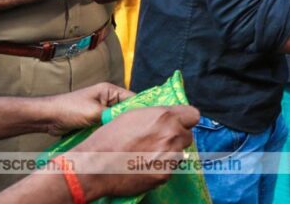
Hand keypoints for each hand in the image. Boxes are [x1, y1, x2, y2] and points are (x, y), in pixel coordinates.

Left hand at [43, 83, 133, 135]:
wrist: (47, 117)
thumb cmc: (70, 109)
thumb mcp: (95, 112)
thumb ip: (113, 115)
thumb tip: (129, 122)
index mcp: (110, 91)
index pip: (132, 99)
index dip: (140, 109)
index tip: (148, 122)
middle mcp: (107, 99)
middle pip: (125, 111)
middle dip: (129, 121)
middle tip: (139, 134)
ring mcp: (100, 110)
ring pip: (116, 120)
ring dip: (118, 128)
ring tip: (129, 139)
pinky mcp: (94, 120)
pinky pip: (107, 126)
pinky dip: (109, 132)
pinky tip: (116, 141)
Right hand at [69, 105, 199, 200]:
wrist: (95, 166)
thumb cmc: (110, 138)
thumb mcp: (133, 116)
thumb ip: (157, 115)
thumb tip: (169, 117)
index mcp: (165, 117)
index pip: (193, 115)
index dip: (185, 120)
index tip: (178, 124)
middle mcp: (172, 135)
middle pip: (187, 135)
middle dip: (176, 138)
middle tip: (159, 142)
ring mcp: (170, 156)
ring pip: (180, 153)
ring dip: (169, 154)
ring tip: (149, 156)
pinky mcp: (165, 174)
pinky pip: (170, 169)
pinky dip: (161, 168)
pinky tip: (144, 167)